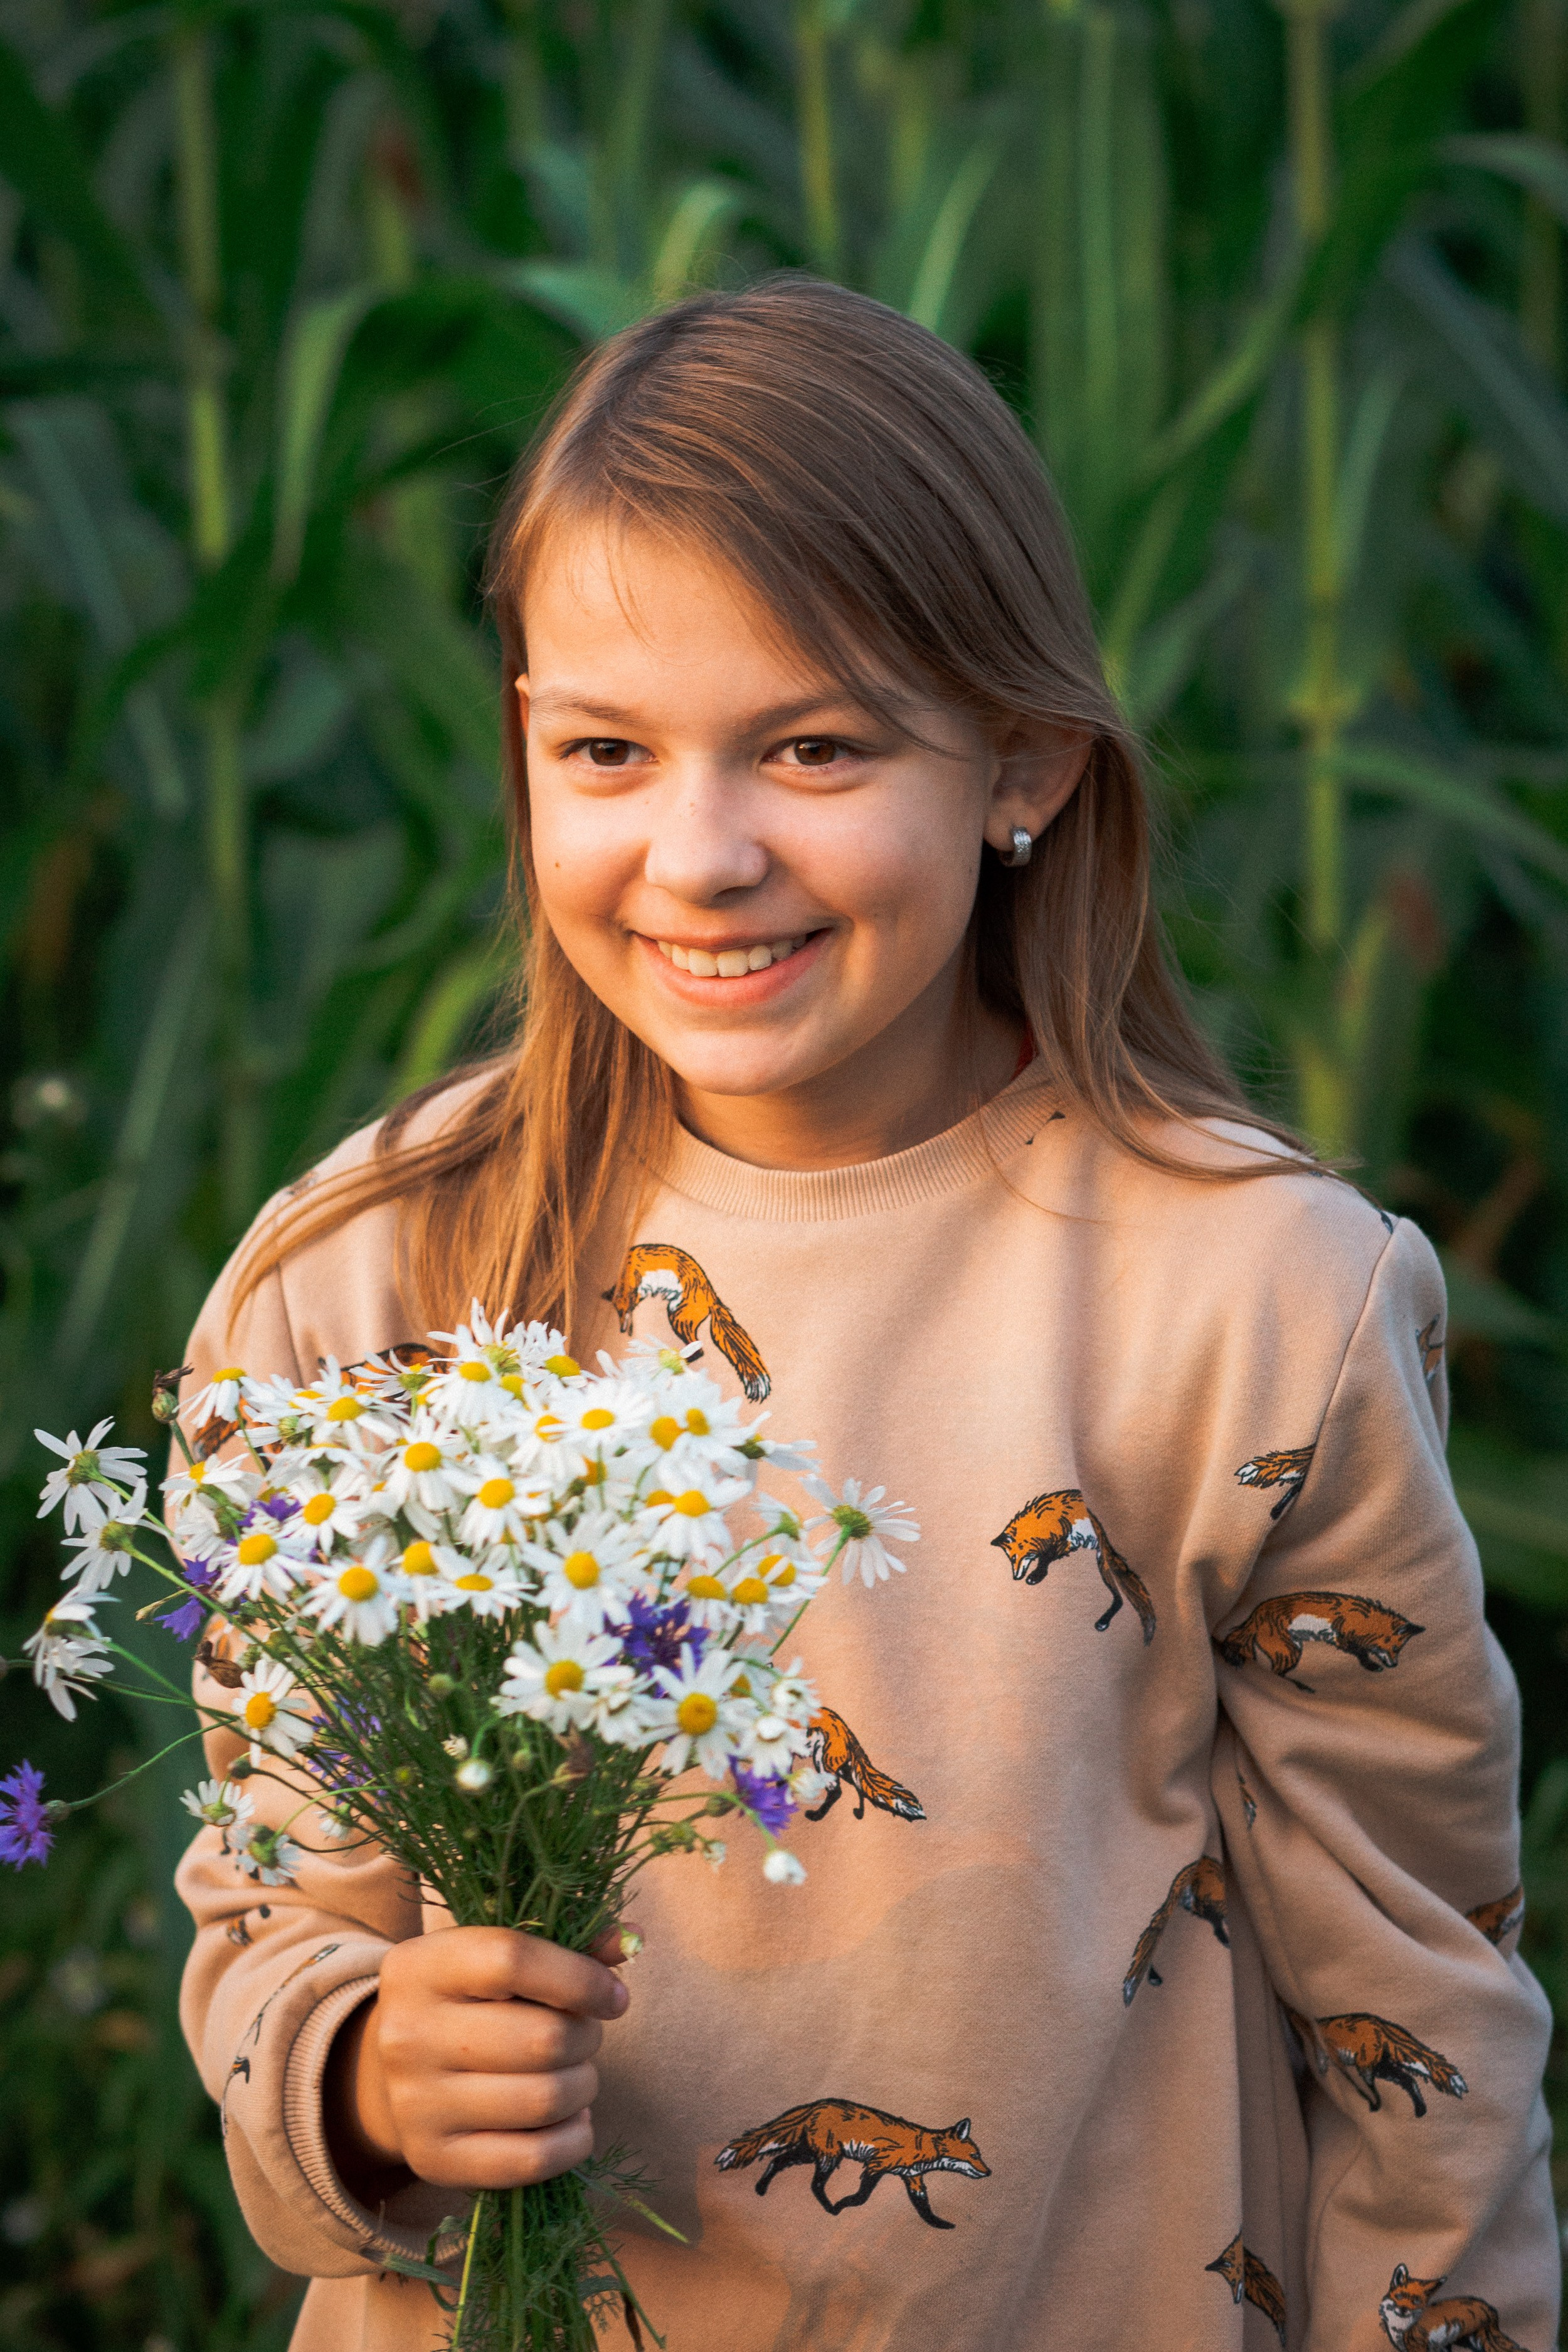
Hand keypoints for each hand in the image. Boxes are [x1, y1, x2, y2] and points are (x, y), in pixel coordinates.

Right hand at [325, 1924, 633, 2195]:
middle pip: (541, 2038)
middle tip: (586, 2035)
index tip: (614, 1997)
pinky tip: (573, 2118)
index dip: (580, 1978)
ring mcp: (416, 2103)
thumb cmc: (469, 2001)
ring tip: (577, 2074)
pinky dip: (574, 2140)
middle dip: (586, 2037)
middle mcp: (407, 2034)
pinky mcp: (434, 2160)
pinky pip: (531, 2160)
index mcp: (421, 1966)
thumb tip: (632, 1938)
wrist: (394, 2072)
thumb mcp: (499, 1957)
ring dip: (584, 2086)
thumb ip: (567, 1943)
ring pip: (543, 2099)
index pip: (512, 1960)